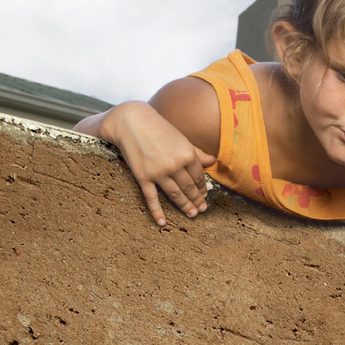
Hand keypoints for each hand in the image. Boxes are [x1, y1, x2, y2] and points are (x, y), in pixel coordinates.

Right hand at [103, 102, 216, 225]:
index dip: (202, 188)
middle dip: (197, 200)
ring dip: (185, 206)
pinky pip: (152, 198)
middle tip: (202, 210)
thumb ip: (197, 152)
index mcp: (187, 154)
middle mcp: (175, 165)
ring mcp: (159, 172)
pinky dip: (157, 212)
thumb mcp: (181, 138)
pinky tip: (163, 222)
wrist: (131, 121)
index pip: (198, 177)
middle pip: (189, 188)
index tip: (205, 196)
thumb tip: (213, 162)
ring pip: (176, 195)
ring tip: (192, 215)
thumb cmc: (158, 129)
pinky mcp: (143, 177)